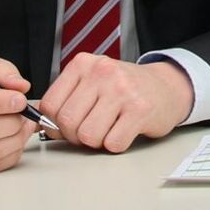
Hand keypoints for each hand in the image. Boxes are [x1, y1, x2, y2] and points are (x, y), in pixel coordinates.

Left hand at [38, 55, 193, 152]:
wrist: (166, 87)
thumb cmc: (124, 89)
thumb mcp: (92, 82)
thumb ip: (68, 99)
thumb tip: (44, 126)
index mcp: (83, 64)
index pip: (50, 105)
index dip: (55, 124)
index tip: (67, 126)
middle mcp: (102, 72)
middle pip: (67, 122)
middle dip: (75, 136)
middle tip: (91, 130)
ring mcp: (122, 90)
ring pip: (88, 135)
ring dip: (97, 142)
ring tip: (108, 129)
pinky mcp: (140, 109)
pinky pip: (113, 143)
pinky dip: (116, 145)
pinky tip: (124, 130)